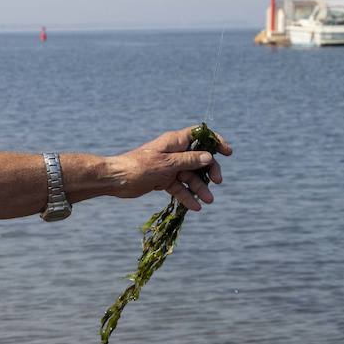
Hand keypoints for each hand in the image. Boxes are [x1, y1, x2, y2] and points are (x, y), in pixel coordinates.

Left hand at [108, 126, 232, 210]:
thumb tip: (208, 156)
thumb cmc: (140, 166)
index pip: (200, 135)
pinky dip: (186, 196)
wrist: (116, 180)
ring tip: (208, 201)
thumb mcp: (167, 164)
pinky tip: (195, 207)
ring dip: (199, 187)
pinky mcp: (163, 180)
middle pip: (199, 159)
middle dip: (209, 170)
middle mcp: (174, 152)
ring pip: (189, 176)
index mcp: (175, 142)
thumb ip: (188, 160)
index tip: (227, 152)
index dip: (215, 141)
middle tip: (217, 182)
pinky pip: (178, 187)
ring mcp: (169, 167)